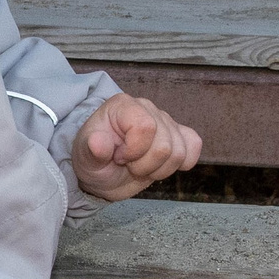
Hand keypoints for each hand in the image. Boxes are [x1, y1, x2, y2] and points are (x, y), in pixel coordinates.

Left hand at [71, 93, 202, 201]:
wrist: (102, 171)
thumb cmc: (92, 159)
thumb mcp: (85, 158)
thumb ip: (92, 150)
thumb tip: (98, 142)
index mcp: (123, 106)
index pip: (146, 127)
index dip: (134, 151)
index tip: (119, 158)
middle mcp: (147, 108)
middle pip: (165, 145)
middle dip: (145, 165)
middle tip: (128, 165)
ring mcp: (165, 121)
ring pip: (179, 152)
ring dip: (159, 169)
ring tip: (140, 167)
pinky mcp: (177, 135)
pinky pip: (194, 145)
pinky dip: (181, 163)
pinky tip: (161, 165)